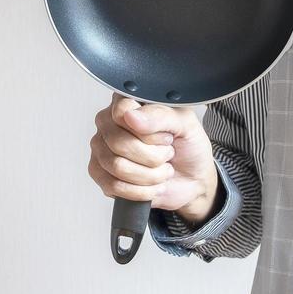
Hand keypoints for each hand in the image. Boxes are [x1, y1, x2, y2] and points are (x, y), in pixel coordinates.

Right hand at [88, 94, 216, 219]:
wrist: (192, 179)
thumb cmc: (188, 147)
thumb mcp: (185, 124)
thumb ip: (161, 115)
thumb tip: (131, 116)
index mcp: (128, 103)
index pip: (122, 111)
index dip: (148, 131)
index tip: (166, 137)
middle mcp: (110, 123)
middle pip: (118, 142)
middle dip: (152, 156)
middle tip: (166, 154)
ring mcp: (102, 148)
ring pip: (117, 166)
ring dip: (149, 175)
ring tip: (160, 169)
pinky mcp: (101, 174)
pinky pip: (114, 186)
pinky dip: (141, 190)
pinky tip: (151, 184)